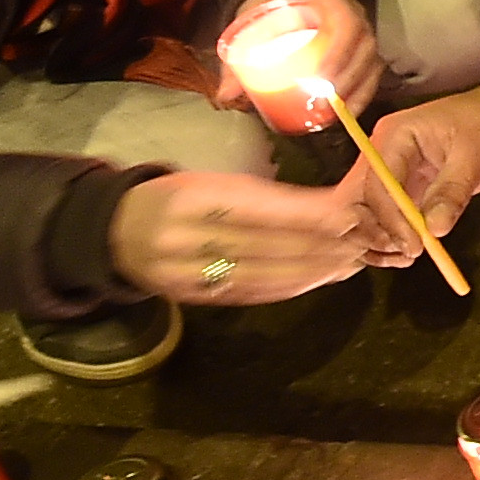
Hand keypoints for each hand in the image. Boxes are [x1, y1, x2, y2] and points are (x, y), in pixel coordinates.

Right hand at [108, 170, 369, 305]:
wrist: (115, 231)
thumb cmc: (175, 197)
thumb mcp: (211, 181)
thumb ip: (261, 197)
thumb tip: (327, 207)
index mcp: (194, 197)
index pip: (264, 209)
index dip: (311, 215)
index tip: (350, 214)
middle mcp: (190, 237)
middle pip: (268, 247)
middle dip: (322, 247)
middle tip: (365, 242)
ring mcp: (189, 273)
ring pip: (264, 275)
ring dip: (313, 271)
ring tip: (351, 262)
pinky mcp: (193, 297)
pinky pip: (249, 294)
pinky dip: (288, 287)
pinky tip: (317, 279)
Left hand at [213, 0, 379, 136]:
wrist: (288, 3)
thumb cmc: (271, 12)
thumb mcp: (252, 23)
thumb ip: (239, 57)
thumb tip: (227, 94)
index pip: (345, 21)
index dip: (337, 50)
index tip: (319, 75)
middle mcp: (354, 14)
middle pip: (363, 46)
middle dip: (347, 77)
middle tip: (323, 101)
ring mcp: (363, 34)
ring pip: (372, 62)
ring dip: (357, 88)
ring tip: (334, 110)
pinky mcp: (365, 52)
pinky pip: (373, 74)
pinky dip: (363, 94)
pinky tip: (347, 111)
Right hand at [341, 52, 479, 265]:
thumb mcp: (473, 156)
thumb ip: (451, 192)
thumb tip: (433, 229)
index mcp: (396, 136)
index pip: (379, 183)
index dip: (391, 217)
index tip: (412, 244)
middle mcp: (391, 155)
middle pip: (368, 199)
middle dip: (381, 229)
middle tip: (407, 254)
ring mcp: (403, 173)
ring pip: (379, 211)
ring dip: (387, 236)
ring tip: (408, 257)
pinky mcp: (417, 188)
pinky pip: (400, 214)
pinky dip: (402, 234)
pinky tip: (412, 252)